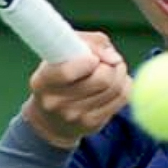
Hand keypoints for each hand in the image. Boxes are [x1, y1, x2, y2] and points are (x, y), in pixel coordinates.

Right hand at [21, 32, 130, 147]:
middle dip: (111, 64)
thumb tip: (113, 57)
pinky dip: (125, 84)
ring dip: (120, 72)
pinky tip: (116, 81)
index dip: (88, 60)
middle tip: (109, 59)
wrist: (51, 119)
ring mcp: (75, 117)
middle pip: (102, 79)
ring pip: (116, 88)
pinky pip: (122, 98)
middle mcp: (56, 103)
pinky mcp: (92, 124)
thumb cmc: (58, 74)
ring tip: (113, 67)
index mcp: (42, 82)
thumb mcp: (62, 52)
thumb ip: (87, 42)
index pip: (67, 72)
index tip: (93, 57)